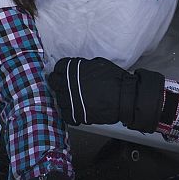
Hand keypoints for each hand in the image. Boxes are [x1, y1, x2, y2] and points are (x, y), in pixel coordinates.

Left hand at [48, 57, 164, 133]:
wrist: (125, 97)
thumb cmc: (115, 79)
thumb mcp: (97, 64)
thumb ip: (83, 66)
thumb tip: (79, 68)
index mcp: (73, 69)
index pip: (58, 67)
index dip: (61, 71)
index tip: (63, 74)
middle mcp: (68, 84)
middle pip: (53, 82)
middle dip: (57, 83)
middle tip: (64, 86)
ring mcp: (71, 100)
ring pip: (58, 99)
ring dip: (64, 99)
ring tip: (72, 99)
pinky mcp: (77, 114)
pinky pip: (65, 115)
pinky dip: (69, 114)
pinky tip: (75, 110)